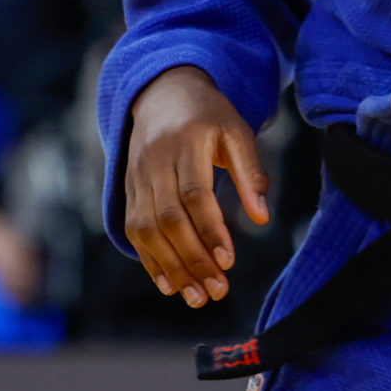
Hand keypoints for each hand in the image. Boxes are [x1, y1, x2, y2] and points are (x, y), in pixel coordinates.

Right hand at [122, 66, 269, 307]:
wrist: (162, 92)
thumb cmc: (209, 115)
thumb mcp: (237, 132)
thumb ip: (251, 173)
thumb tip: (262, 218)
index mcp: (185, 142)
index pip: (195, 193)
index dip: (210, 230)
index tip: (229, 261)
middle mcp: (154, 160)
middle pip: (168, 218)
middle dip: (193, 259)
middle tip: (217, 290)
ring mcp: (137, 175)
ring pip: (147, 229)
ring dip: (172, 267)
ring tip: (197, 297)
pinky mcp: (128, 188)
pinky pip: (134, 229)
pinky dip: (150, 260)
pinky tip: (170, 285)